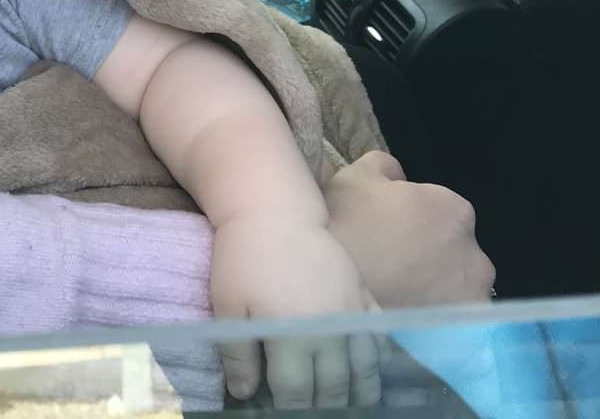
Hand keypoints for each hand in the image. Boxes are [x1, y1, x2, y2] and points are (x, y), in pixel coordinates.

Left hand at [211, 215, 380, 408]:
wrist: (272, 210)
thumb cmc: (242, 257)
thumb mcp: (228, 304)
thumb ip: (237, 353)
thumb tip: (245, 393)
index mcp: (291, 335)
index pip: (296, 392)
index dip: (290, 409)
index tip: (284, 413)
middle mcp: (329, 330)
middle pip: (334, 386)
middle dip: (325, 406)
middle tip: (316, 411)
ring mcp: (352, 312)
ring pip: (365, 367)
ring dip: (359, 391)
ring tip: (351, 404)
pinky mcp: (363, 294)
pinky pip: (380, 334)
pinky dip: (379, 358)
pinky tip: (373, 370)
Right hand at [325, 151, 495, 307]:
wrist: (332, 291)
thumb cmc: (346, 226)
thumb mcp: (354, 176)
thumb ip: (384, 166)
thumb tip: (396, 176)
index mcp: (452, 208)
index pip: (438, 208)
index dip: (409, 216)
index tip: (383, 228)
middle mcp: (476, 251)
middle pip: (451, 247)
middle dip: (428, 251)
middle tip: (388, 260)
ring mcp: (473, 295)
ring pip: (454, 284)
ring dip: (434, 285)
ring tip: (395, 292)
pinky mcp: (465, 331)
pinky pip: (455, 318)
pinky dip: (437, 316)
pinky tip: (407, 314)